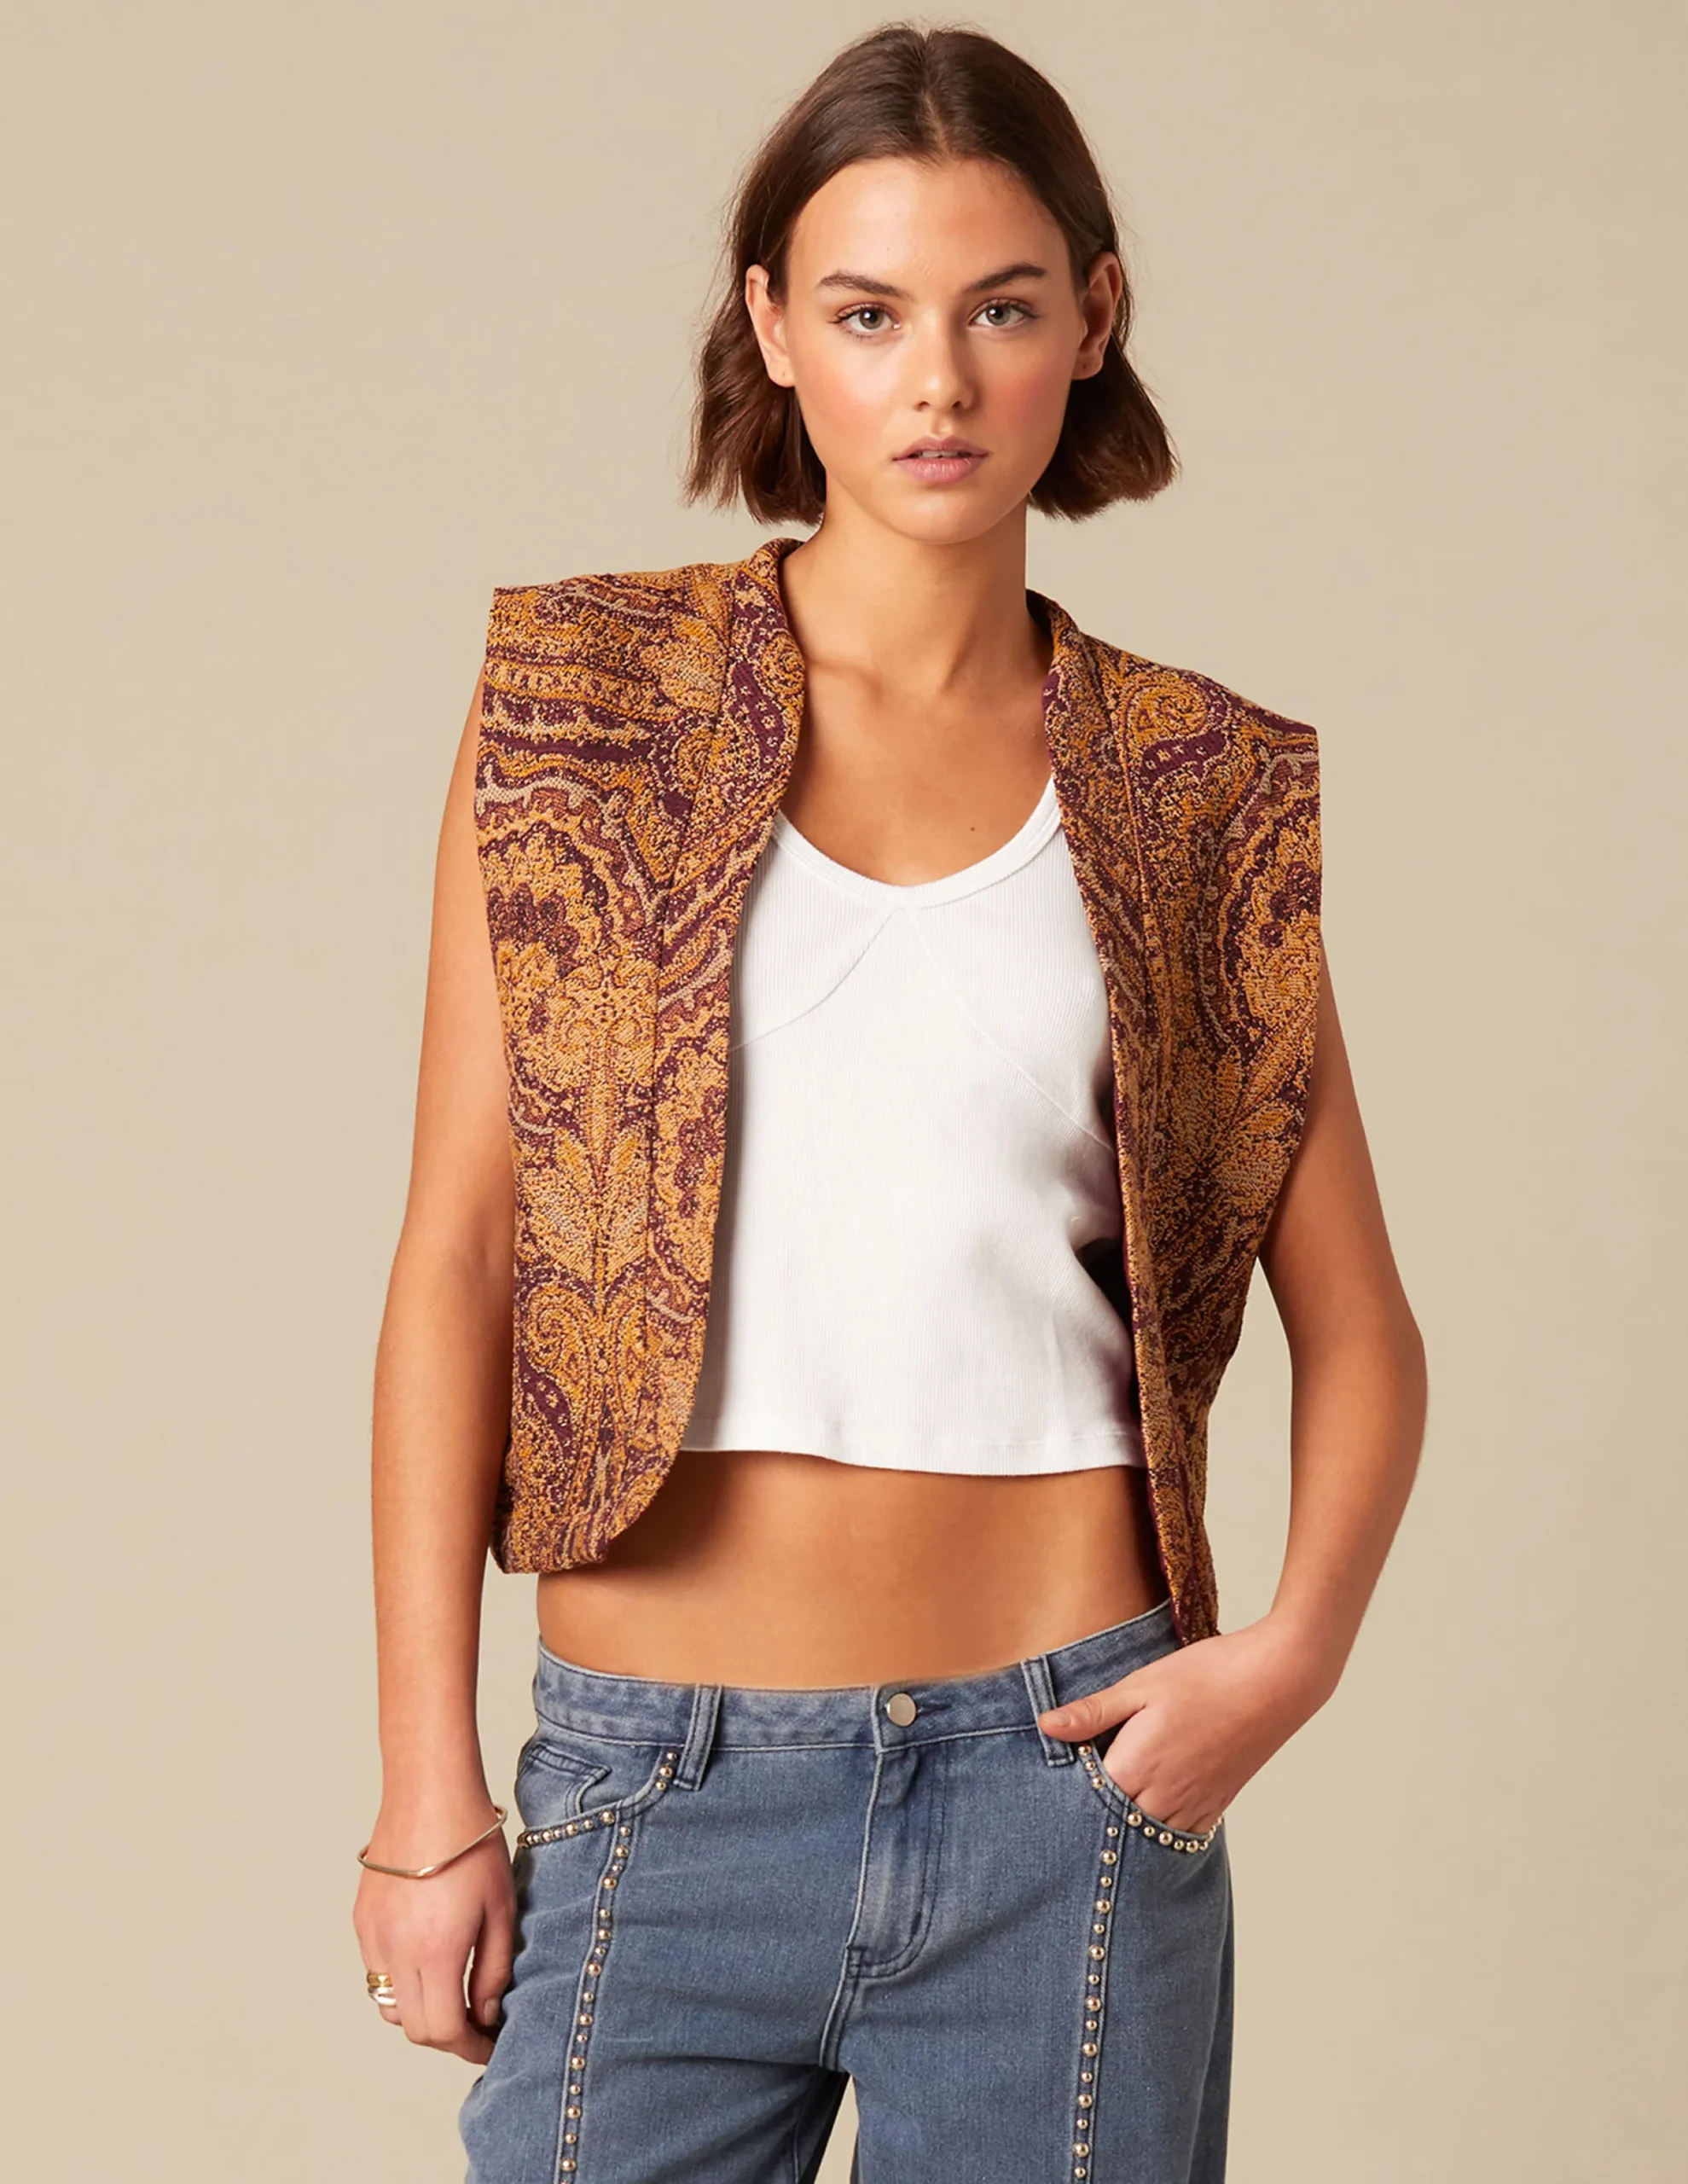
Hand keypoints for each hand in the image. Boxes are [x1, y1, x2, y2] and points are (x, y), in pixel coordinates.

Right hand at [353, 1800, 516, 2063]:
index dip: (469, 2047)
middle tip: (475, 2024)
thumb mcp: (500, 1908)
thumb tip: (486, 2012)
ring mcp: (373, 1937)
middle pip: (414, 2028)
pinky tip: (428, 1959)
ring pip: (390, 2005)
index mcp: (436, 1952)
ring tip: (452, 1993)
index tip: (489, 2043)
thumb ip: (494, 1968)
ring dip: (420, 2012)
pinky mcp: (362, 1920)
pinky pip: (377, 1971)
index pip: (444, 2030)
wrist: (430, 1794)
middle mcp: (396, 1952)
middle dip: (447, 2036)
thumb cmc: (472, 1844)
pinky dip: (401, 1982)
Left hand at [1036, 1615, 1333, 1835]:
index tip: (1045, 1793)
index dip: (1063, 1798)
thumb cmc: (1207, 1675)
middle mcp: (1164, 1796)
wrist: (1276, 1680)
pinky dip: (1160, 1832)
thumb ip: (1094, 1712)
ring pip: (1147, 1838)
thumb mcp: (1142, 1685)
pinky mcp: (1218, 1804)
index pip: (1084, 1801)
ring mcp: (1195, 1805)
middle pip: (1113, 1827)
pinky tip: (1148, 1818)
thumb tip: (1046, 1726)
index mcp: (1137, 1766)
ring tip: (1101, 1821)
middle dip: (1090, 1821)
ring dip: (1125, 1832)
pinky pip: (1181, 1835)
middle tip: (1065, 1814)